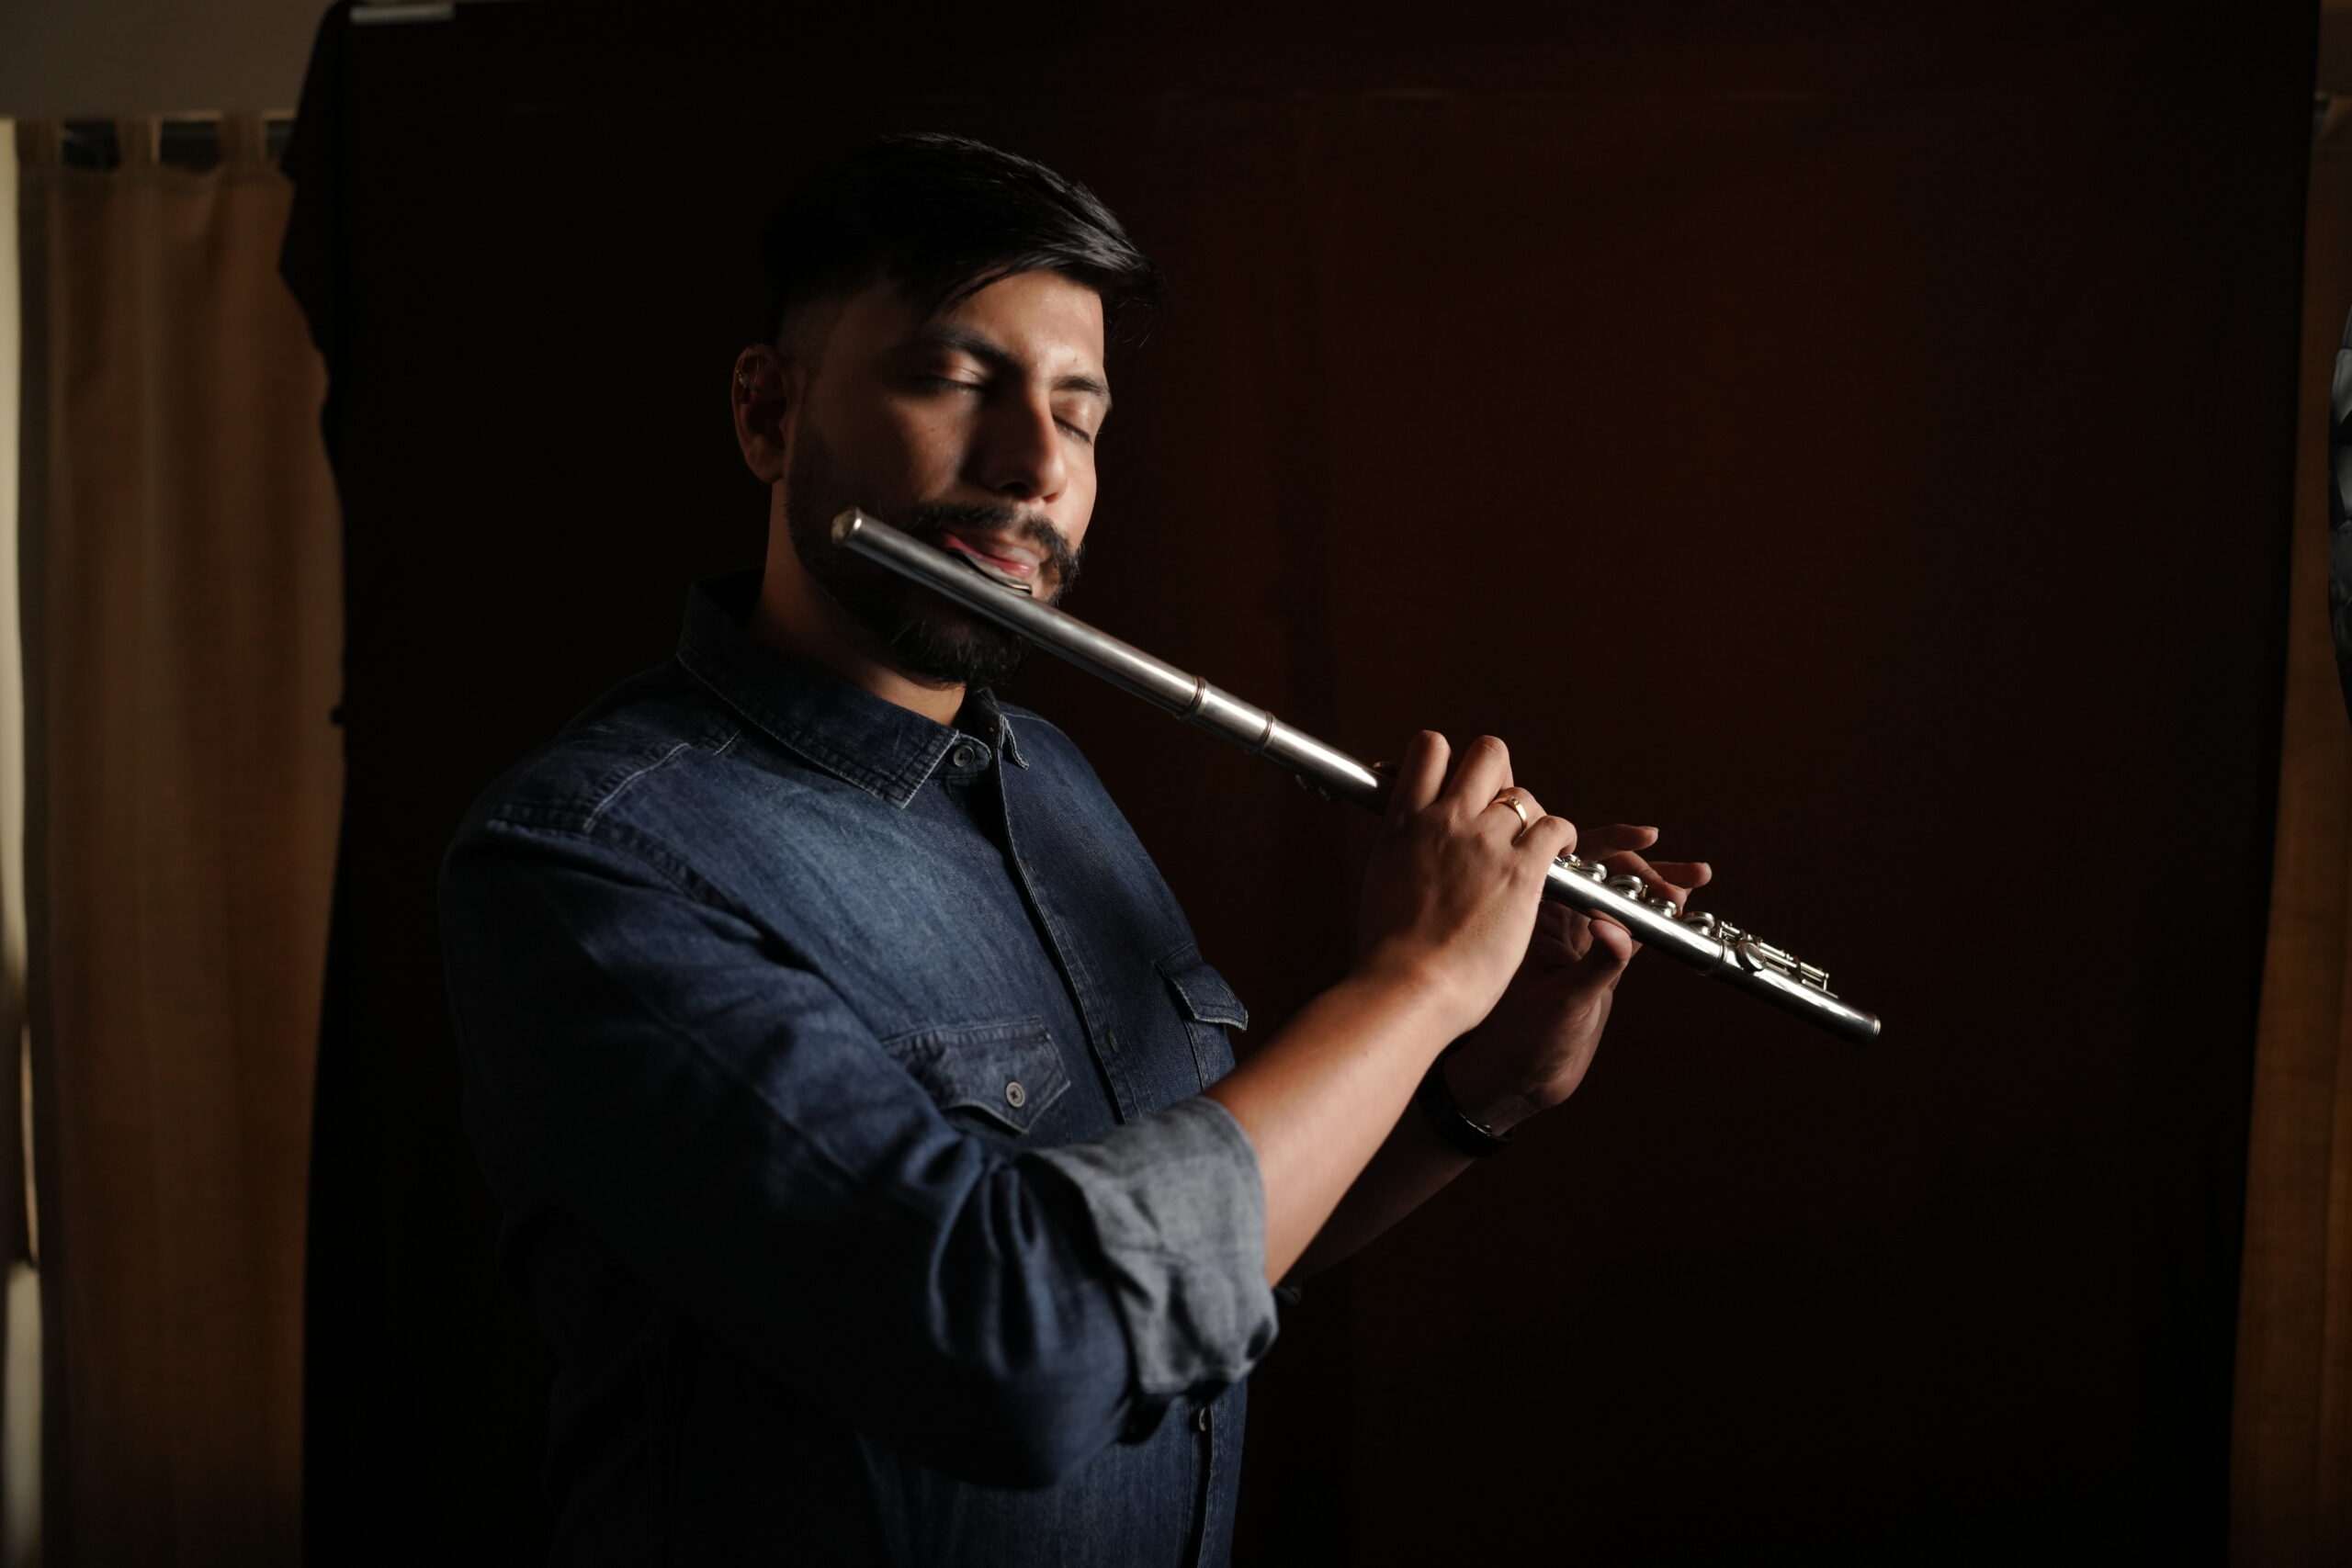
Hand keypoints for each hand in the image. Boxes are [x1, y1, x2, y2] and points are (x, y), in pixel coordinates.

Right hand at [1352, 731, 1577, 1036]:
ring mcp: (1484, 841)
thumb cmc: (1390, 951)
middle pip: (1488, 753)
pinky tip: (1553, 858)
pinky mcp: (1521, 869)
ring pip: (1526, 793)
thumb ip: (1405, 847)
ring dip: (1533, 816)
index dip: (1451, 763)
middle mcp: (1444, 819)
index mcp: (1403, 820)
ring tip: (1531, 847)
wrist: (1407, 986)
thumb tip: (1415, 842)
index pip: (1430, 748)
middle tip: (1501, 814)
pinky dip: (1561, 837)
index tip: (1458, 790)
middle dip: (1500, 777)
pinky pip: (1555, 827)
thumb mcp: (1382, 878)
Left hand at [1440, 825, 1710, 1132]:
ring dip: (1658, 887)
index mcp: (1535, 913)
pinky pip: (1632, 927)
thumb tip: (1618, 929)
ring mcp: (1578, 938)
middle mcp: (1555, 917)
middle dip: (1645, 870)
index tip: (1646, 839)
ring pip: (1622, 898)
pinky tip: (1682, 909)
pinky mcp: (1597, 960)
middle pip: (1604, 874)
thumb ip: (1596, 965)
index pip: (1575, 861)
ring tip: (1696, 877)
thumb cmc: (1521, 1040)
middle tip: (1680, 884)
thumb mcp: (1563, 1002)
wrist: (1519, 1080)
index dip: (1611, 844)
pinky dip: (1658, 917)